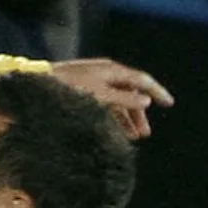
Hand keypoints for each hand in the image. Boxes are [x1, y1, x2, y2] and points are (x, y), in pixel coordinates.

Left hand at [49, 58, 173, 138]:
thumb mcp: (100, 95)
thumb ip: (124, 98)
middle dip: (139, 114)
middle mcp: (105, 74)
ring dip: (126, 119)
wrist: (38, 85)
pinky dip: (113, 117)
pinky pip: (106, 104)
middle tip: (145, 134)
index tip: (169, 104)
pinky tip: (115, 131)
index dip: (157, 92)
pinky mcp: (85, 91)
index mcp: (111, 70)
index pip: (142, 80)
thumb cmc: (69, 88)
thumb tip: (146, 100)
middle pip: (131, 92)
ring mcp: (95, 82)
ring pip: (118, 101)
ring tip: (131, 137)